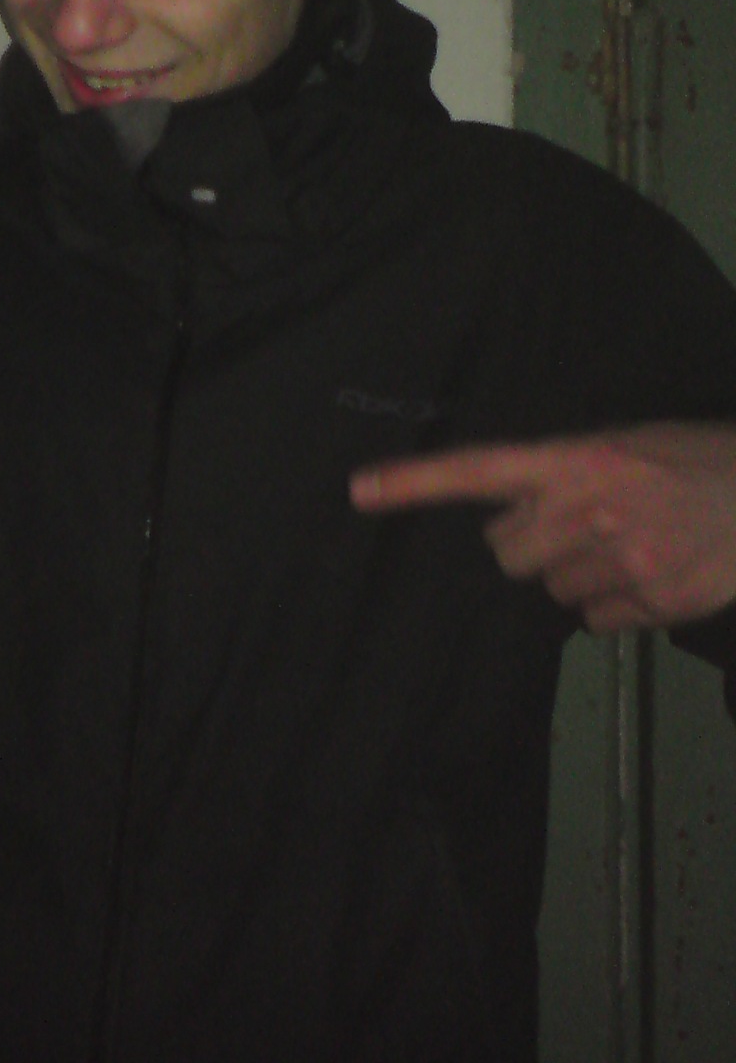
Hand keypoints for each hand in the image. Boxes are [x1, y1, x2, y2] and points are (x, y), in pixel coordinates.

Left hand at [349, 423, 735, 632]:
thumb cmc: (705, 461)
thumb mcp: (631, 445)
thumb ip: (567, 475)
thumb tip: (514, 518)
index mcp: (579, 459)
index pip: (479, 468)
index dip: (415, 480)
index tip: (360, 490)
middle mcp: (589, 509)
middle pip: (505, 551)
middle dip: (530, 542)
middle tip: (577, 526)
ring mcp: (620, 560)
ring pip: (550, 588)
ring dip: (576, 573)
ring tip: (630, 544)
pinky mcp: (651, 601)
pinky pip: (595, 618)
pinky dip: (615, 604)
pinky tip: (651, 573)